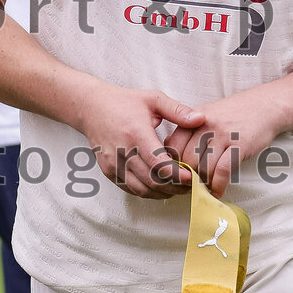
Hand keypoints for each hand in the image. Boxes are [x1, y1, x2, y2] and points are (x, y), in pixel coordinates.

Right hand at [77, 82, 204, 198]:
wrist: (92, 108)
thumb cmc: (125, 102)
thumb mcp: (153, 99)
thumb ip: (178, 111)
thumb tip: (201, 119)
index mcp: (136, 133)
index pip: (159, 163)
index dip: (177, 175)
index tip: (193, 177)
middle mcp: (123, 152)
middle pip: (152, 181)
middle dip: (175, 187)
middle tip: (192, 186)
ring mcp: (114, 164)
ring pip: (142, 190)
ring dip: (163, 193)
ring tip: (179, 188)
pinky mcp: (109, 172)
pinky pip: (131, 189)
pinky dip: (148, 192)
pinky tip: (161, 187)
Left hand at [163, 89, 282, 198]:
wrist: (264, 105)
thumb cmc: (234, 114)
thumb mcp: (206, 116)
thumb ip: (188, 133)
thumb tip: (171, 155)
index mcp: (193, 118)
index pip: (173, 147)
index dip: (174, 165)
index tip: (180, 175)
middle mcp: (205, 125)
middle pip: (187, 160)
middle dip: (189, 177)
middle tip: (194, 185)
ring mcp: (222, 135)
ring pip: (204, 168)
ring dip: (205, 183)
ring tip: (207, 187)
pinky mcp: (239, 145)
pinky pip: (222, 171)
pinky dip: (218, 186)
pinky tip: (218, 191)